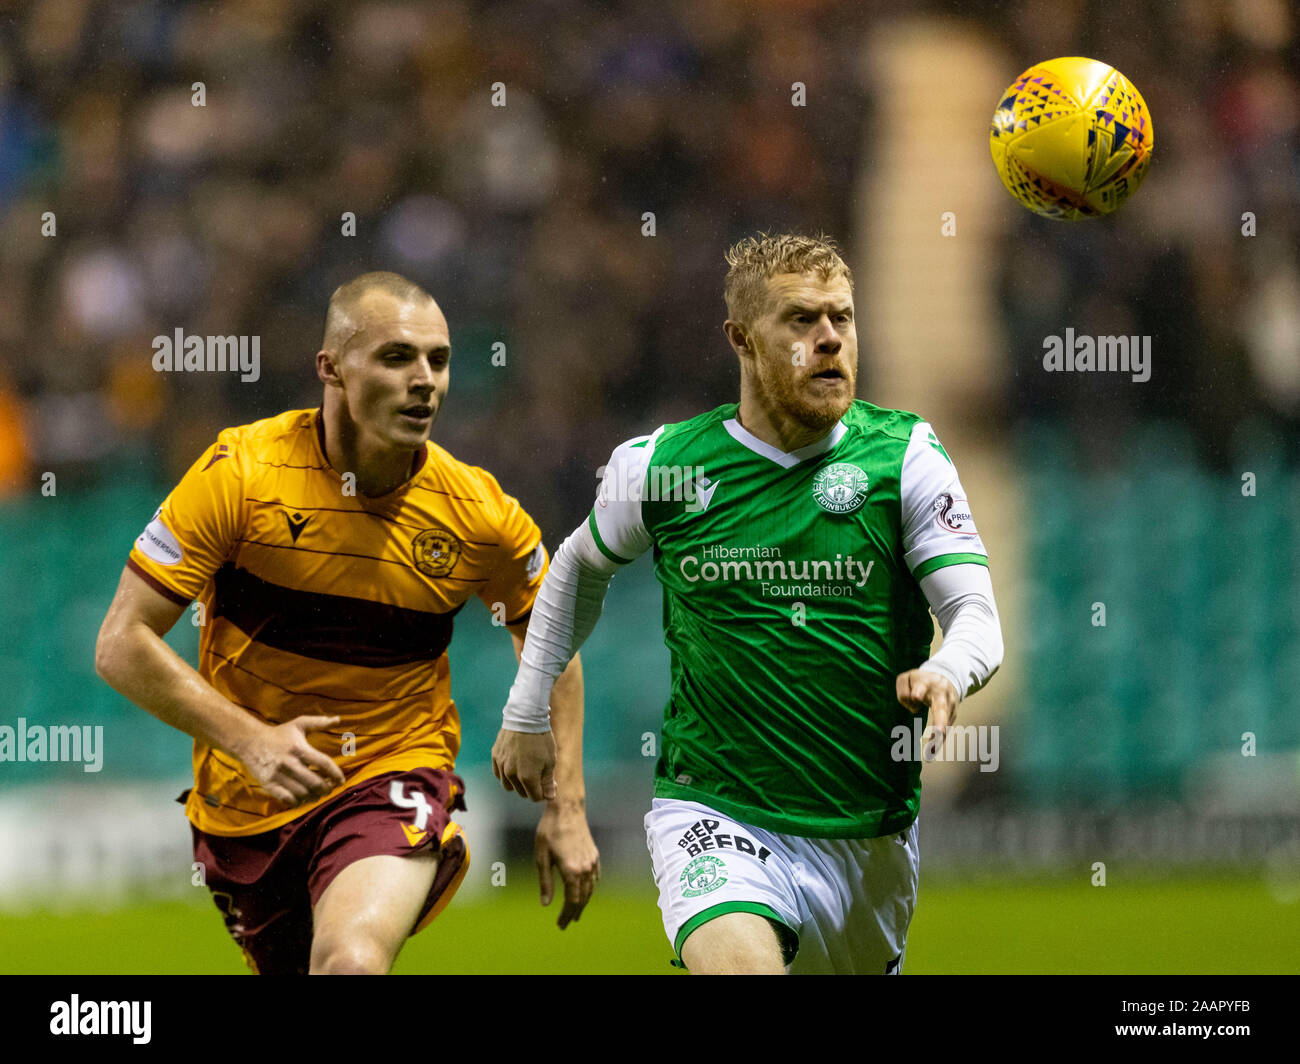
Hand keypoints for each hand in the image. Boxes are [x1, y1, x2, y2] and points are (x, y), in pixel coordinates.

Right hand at [236, 715, 345, 807]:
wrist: (250, 742)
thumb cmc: (279, 733)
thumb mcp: (299, 724)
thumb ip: (319, 722)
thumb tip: (338, 719)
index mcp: (299, 749)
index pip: (324, 764)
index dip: (335, 774)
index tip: (341, 781)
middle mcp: (289, 763)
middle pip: (315, 782)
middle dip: (326, 789)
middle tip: (329, 789)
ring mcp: (278, 775)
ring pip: (302, 793)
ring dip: (313, 796)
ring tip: (317, 794)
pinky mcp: (268, 785)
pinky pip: (287, 800)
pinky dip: (298, 801)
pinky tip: (302, 797)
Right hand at [491, 727, 557, 800]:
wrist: (526, 718)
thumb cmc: (541, 739)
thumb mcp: (550, 761)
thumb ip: (548, 781)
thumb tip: (550, 797)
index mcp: (527, 777)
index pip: (534, 797)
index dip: (543, 793)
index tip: (547, 783)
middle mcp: (511, 775)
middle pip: (521, 793)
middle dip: (531, 788)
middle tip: (538, 774)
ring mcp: (501, 766)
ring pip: (508, 786)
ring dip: (517, 783)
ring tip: (525, 770)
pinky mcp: (495, 757)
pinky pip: (499, 774)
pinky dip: (506, 774)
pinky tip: (514, 765)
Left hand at [536, 803, 599, 928]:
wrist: (567, 810)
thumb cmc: (549, 831)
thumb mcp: (541, 857)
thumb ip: (545, 882)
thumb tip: (545, 904)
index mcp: (571, 871)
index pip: (571, 901)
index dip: (566, 915)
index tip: (560, 925)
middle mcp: (585, 869)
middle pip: (582, 898)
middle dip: (574, 912)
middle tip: (566, 923)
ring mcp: (592, 862)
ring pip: (590, 889)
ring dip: (583, 902)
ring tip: (576, 912)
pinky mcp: (594, 855)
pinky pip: (595, 877)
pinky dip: (590, 888)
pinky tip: (586, 890)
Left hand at [896, 670, 958, 758]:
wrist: (948, 677)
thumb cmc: (922, 680)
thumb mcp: (908, 678)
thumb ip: (903, 690)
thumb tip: (913, 708)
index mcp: (928, 683)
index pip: (922, 686)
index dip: (918, 692)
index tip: (915, 697)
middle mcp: (942, 695)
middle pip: (942, 708)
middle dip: (941, 721)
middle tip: (938, 733)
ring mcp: (950, 706)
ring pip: (945, 723)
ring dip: (939, 739)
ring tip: (930, 753)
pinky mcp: (952, 716)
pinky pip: (945, 730)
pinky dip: (939, 742)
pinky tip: (931, 753)